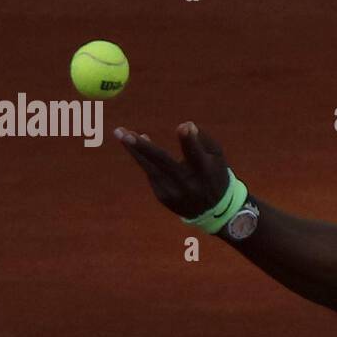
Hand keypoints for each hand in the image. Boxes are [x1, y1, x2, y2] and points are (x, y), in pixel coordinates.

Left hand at [115, 121, 231, 218]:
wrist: (212, 211)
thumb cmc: (214, 174)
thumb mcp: (217, 157)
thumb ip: (203, 140)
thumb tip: (186, 125)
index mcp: (206, 172)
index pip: (197, 155)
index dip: (190, 141)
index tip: (183, 126)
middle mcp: (188, 184)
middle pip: (165, 162)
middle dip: (144, 147)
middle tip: (126, 133)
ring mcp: (173, 192)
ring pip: (150, 168)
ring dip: (134, 150)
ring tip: (120, 133)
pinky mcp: (163, 196)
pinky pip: (151, 174)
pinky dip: (143, 159)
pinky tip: (135, 147)